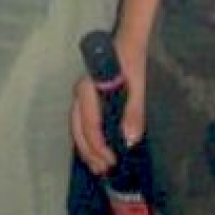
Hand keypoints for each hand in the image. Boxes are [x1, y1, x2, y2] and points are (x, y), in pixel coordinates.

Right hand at [71, 42, 145, 174]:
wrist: (127, 44)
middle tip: (103, 171)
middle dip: (89, 152)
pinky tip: (95, 152)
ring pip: (77, 127)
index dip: (99, 146)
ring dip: (86, 149)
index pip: (90, 124)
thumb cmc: (131, 63)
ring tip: (97, 167)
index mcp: (88, 89)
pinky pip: (81, 123)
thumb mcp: (137, 87)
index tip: (112, 161)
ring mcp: (80, 97)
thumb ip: (134, 112)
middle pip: (78, 128)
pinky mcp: (85, 100)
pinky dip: (86, 140)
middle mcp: (79, 93)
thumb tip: (130, 140)